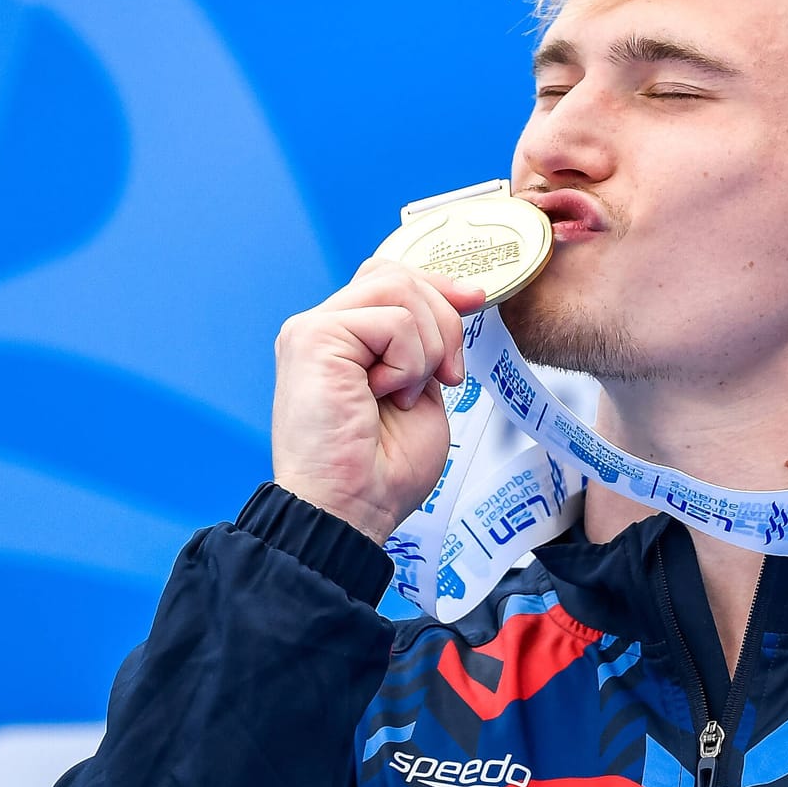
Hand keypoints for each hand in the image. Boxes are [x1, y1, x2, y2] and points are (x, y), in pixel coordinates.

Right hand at [271, 259, 486, 543]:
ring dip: (427, 346)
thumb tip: (457, 299)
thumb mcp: (420, 392)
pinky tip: (387, 395)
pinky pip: (392, 320)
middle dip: (443, 319)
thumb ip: (425, 345)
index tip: (475, 302)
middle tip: (447, 377)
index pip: (389, 279)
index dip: (438, 285)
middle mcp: (321, 329)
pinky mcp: (312, 338)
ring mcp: (311, 330)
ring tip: (407, 393)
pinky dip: (409, 362)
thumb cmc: (381, 473)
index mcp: (343, 342)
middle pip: (396, 275)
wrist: (352, 511)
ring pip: (398, 289)